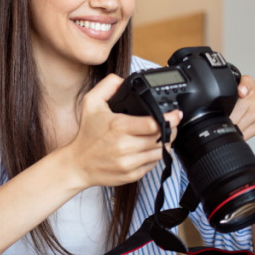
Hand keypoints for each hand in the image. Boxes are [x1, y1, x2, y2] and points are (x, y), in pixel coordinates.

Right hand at [64, 74, 182, 187]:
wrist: (78, 164)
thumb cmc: (87, 134)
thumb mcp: (91, 103)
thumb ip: (108, 86)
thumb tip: (123, 79)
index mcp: (119, 127)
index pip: (154, 124)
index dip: (170, 119)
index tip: (176, 114)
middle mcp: (125, 146)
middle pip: (161, 138)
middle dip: (171, 130)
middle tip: (171, 124)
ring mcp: (129, 163)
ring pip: (160, 152)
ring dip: (165, 143)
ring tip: (161, 136)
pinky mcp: (132, 175)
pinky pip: (153, 164)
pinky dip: (155, 156)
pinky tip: (150, 149)